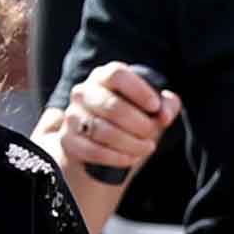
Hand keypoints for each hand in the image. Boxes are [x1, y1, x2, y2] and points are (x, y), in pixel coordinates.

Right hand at [47, 61, 177, 177]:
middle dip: (139, 124)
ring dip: (131, 143)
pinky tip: (131, 159)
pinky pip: (93, 151)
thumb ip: (165, 105)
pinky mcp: (68, 140)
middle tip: (153, 133)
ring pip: (103, 131)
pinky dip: (116, 157)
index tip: (155, 107)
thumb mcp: (150, 109)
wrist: (99, 144)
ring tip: (146, 147)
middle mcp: (83, 92)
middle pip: (112, 106)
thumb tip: (165, 114)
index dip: (139, 90)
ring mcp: (73, 116)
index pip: (117, 74)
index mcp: (103, 77)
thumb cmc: (130, 119)